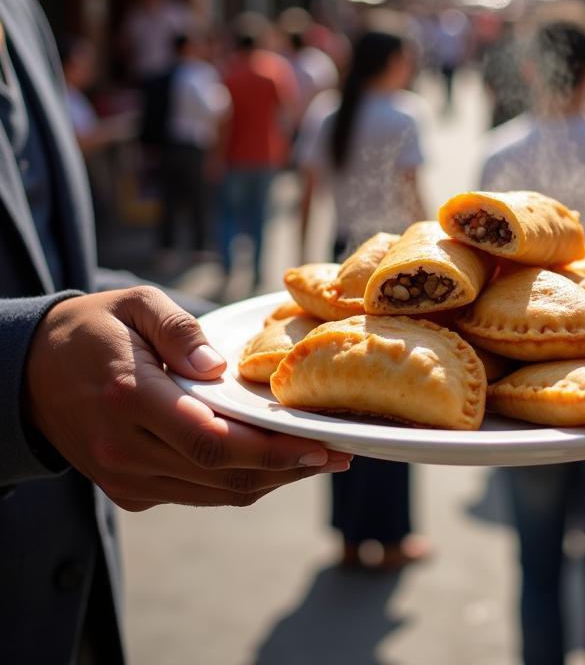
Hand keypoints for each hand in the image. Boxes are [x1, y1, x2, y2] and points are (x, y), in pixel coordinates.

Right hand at [25, 287, 350, 510]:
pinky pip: (196, 493)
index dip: (273, 451)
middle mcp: (126, 448)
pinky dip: (239, 481)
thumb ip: (179, 331)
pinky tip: (273, 462)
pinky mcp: (129, 489)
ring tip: (319, 459)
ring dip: (271, 480)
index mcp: (131, 399)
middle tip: (339, 452)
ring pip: (214, 492)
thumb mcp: (137, 305)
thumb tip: (219, 367)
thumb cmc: (96, 328)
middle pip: (223, 474)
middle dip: (288, 468)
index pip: (213, 441)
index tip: (321, 445)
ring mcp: (125, 476)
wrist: (31, 372)